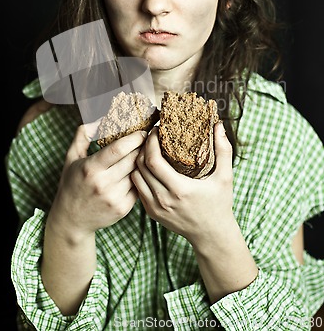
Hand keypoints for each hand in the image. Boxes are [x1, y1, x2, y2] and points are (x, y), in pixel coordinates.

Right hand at [48, 126, 146, 240]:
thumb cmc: (72, 184)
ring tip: (147, 153)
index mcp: (91, 168)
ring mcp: (114, 198)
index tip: (142, 131)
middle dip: (143, 147)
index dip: (134, 138)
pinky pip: (138, 187)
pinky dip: (140, 178)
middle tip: (149, 139)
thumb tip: (98, 118)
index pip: (119, 149)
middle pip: (133, 159)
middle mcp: (103, 184)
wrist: (71, 220)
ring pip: (138, 173)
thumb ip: (83, 136)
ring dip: (143, 162)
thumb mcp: (71, 158)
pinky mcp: (123, 208)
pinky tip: (140, 171)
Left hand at [131, 122, 233, 246]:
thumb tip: (219, 125)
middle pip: (140, 166)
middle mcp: (163, 199)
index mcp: (180, 189)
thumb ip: (223, 150)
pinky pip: (138, 188)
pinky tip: (149, 166)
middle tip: (151, 136)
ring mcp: (155, 208)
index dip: (151, 142)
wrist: (212, 236)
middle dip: (143, 147)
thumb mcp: (225, 177)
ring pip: (135, 177)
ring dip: (138, 161)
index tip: (156, 130)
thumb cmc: (220, 204)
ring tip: (148, 149)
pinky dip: (139, 175)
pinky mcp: (152, 213)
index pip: (153, 161)